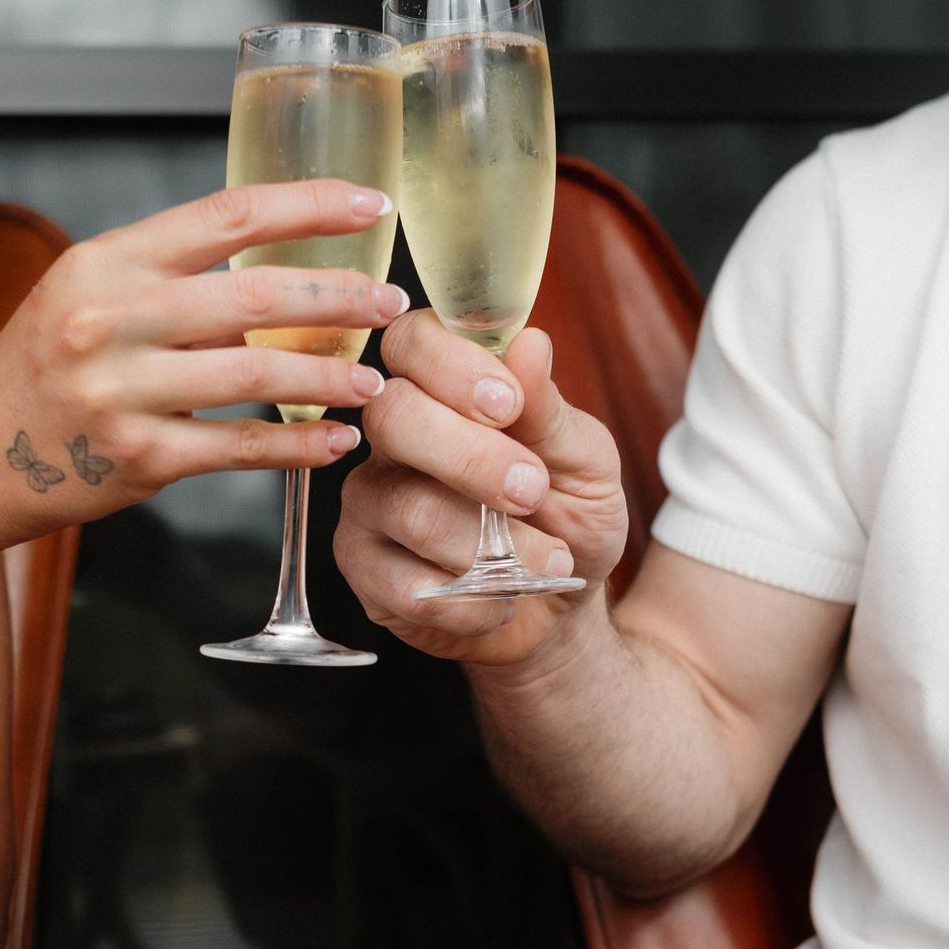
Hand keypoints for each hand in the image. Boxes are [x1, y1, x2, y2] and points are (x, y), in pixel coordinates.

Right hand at [0, 181, 408, 550]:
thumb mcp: (86, 297)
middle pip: (254, 295)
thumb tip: (276, 269)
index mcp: (106, 262)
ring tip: (372, 381)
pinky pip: (239, 448)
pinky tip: (334, 441)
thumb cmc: (39, 371)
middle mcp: (110, 319)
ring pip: (256, 376)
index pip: (227, 213)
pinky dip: (297, 446)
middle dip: (339, 297)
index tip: (370, 204)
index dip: (309, 205)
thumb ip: (170, 279)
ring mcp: (122, 392)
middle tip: (390, 303)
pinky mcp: (137, 458)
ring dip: (329, 377)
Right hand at [334, 313, 628, 664]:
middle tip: (533, 491)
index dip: (451, 365)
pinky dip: (471, 601)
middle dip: (472, 457)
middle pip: (393, 417)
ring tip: (548, 561)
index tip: (507, 405)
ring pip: (409, 509)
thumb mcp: (584, 459)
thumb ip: (549, 409)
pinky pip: (402, 583)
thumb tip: (530, 343)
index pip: (412, 341)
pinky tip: (502, 599)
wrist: (562, 606)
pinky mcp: (364, 569)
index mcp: (444, 388)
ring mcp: (371, 502)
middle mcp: (394, 437)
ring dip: (493, 544)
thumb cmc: (568, 515)